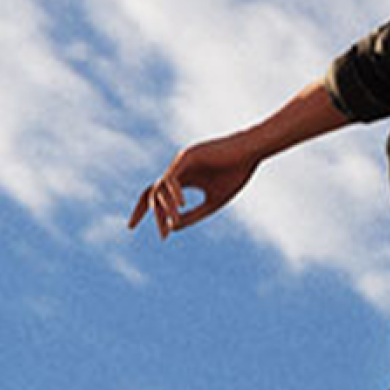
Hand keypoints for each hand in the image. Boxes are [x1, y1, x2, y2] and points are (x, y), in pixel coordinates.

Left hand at [130, 135, 259, 237]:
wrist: (250, 153)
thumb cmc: (235, 175)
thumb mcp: (213, 203)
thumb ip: (192, 216)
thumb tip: (171, 228)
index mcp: (183, 180)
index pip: (160, 197)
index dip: (155, 215)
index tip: (161, 236)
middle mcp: (177, 170)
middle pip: (152, 191)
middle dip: (142, 210)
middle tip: (139, 228)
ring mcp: (180, 162)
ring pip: (161, 187)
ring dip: (165, 208)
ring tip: (171, 224)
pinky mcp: (187, 156)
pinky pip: (173, 177)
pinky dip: (174, 192)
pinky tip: (182, 205)